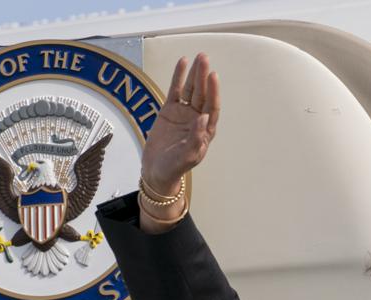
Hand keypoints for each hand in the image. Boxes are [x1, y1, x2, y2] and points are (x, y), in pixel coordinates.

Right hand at [141, 53, 220, 194]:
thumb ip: (196, 139)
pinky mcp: (170, 110)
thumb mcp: (187, 157)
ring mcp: (184, 114)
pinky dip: (178, 77)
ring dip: (194, 74)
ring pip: (191, 90)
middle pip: (202, 94)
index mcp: (205, 131)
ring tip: (198, 57)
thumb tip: (203, 119)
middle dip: (203, 77)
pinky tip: (182, 63)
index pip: (211, 107)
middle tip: (204, 58)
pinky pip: (175, 90)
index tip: (212, 76)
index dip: (213, 92)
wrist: (157, 171)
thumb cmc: (174, 167)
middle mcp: (197, 119)